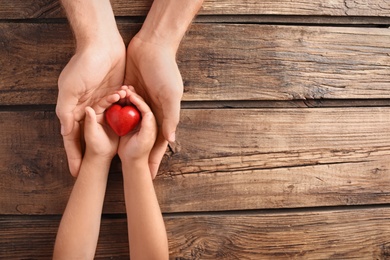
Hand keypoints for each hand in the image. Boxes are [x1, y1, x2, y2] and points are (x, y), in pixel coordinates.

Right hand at [56, 41, 125, 176]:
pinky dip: (125, 117)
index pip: (73, 138)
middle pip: (90, 135)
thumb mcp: (69, 89)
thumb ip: (66, 111)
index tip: (76, 172)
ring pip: (108, 123)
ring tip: (122, 151)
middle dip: (93, 151)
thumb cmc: (83, 65)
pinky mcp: (116, 93)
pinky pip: (120, 110)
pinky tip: (133, 129)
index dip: (74, 154)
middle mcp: (88, 106)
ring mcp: (103, 100)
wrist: (102, 43)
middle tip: (98, 168)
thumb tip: (65, 133)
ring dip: (114, 133)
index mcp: (74, 108)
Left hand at [84, 90, 126, 159]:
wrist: (102, 155)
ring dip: (125, 98)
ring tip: (132, 94)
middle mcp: (103, 112)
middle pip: (111, 100)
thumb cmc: (95, 145)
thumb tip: (88, 108)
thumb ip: (90, 121)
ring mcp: (112, 115)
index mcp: (95, 113)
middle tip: (127, 90)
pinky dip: (130, 106)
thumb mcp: (91, 134)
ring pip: (119, 103)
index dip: (110, 97)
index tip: (117, 95)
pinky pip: (125, 110)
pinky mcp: (119, 120)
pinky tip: (136, 104)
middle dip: (119, 94)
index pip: (103, 102)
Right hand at [118, 88, 157, 164]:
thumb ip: (148, 126)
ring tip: (121, 90)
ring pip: (133, 105)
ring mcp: (137, 121)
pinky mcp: (130, 123)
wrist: (132, 162)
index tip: (130, 95)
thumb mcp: (144, 139)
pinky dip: (121, 103)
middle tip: (125, 88)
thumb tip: (149, 113)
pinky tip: (115, 98)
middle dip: (133, 96)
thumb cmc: (138, 152)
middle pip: (140, 104)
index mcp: (151, 122)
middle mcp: (146, 119)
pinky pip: (126, 110)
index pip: (145, 108)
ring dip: (127, 98)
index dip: (138, 100)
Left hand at [124, 36, 182, 177]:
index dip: (156, 158)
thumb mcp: (171, 95)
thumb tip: (170, 140)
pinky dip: (113, 116)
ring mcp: (138, 101)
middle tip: (128, 167)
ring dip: (121, 135)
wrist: (152, 45)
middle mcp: (150, 110)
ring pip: (128, 122)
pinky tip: (104, 127)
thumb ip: (170, 117)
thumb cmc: (165, 70)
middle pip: (142, 136)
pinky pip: (119, 107)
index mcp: (162, 113)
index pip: (159, 141)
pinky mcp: (127, 91)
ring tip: (112, 152)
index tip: (151, 174)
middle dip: (135, 151)